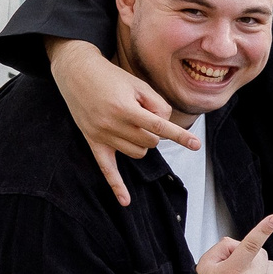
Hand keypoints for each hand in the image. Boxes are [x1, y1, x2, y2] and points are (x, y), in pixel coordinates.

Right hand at [48, 37, 197, 207]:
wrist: (76, 72)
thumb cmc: (112, 77)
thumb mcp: (138, 85)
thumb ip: (157, 105)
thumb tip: (164, 127)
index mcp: (125, 108)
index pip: (159, 127)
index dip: (180, 136)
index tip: (196, 144)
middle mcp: (112, 124)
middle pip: (150, 142)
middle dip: (155, 132)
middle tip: (144, 114)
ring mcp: (101, 135)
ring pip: (137, 153)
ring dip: (143, 143)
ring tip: (133, 124)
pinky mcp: (93, 141)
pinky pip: (106, 169)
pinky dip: (116, 185)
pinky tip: (125, 202)